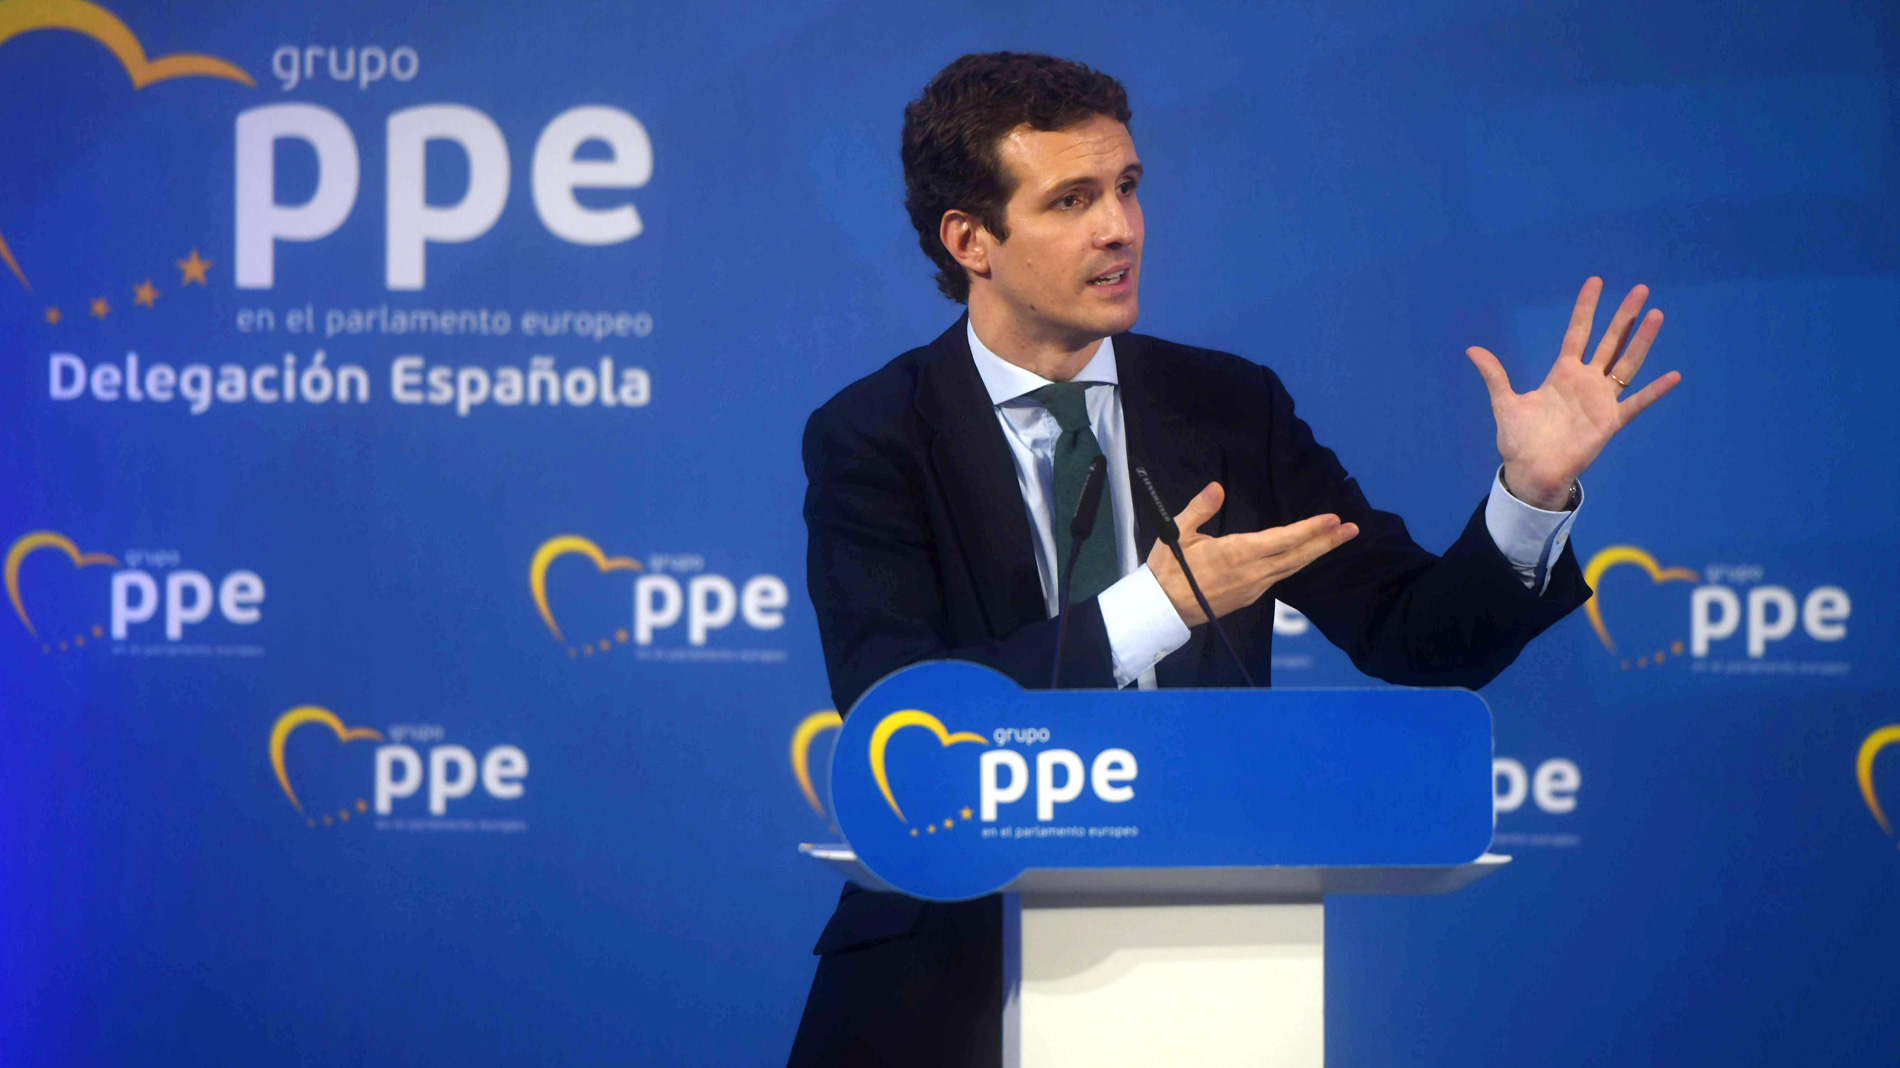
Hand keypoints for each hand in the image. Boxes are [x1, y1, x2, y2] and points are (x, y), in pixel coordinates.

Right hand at [1146, 482, 1358, 626]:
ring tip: (1338, 538)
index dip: (1310, 529)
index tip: (1333, 519)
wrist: (1162, 609)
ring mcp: (1253, 587)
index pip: (1283, 540)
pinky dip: (1298, 562)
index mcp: (1237, 554)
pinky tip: (1305, 554)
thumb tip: (1217, 488)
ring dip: (1316, 552)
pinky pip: (1280, 576)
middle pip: (1298, 556)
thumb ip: (1200, 509)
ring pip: (1292, 568)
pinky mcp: (1250, 596)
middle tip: (1353, 529)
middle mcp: (1252, 573)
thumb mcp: (1176, 533)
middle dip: (1327, 542)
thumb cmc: (1168, 569)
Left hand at [1465, 278, 1681, 508]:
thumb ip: (1494, 375)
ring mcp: (1601, 400)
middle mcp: (1586, 382)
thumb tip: (1472, 350)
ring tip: (1656, 315)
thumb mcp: (1505, 403)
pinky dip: (1654, 391)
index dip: (1586, 309)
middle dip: (1624, 316)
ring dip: (1642, 341)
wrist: (1531, 472)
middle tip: (1640, 289)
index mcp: (1562, 374)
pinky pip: (1636, 403)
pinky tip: (1673, 376)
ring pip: (1626, 364)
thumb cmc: (1519, 439)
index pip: (1577, 333)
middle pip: (1609, 341)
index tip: (1595, 282)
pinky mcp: (1610, 422)